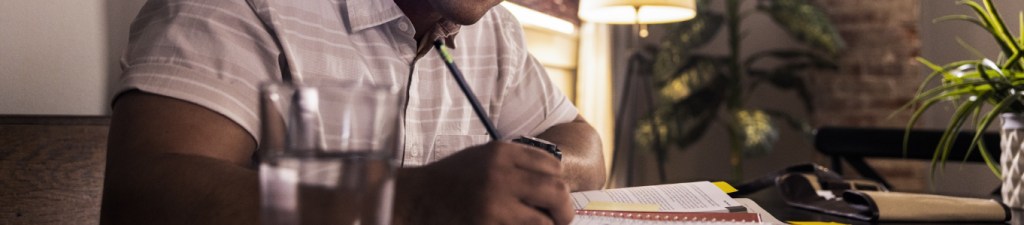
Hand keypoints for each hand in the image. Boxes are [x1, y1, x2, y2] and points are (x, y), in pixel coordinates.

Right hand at [394, 141, 573, 224]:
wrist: (414, 199)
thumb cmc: (450, 181)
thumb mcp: (483, 158)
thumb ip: (516, 166)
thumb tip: (554, 183)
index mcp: (502, 152)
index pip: (553, 166)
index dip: (558, 183)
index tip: (553, 195)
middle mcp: (501, 175)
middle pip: (558, 192)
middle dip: (564, 210)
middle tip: (561, 219)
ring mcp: (494, 203)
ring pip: (545, 221)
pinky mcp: (488, 224)